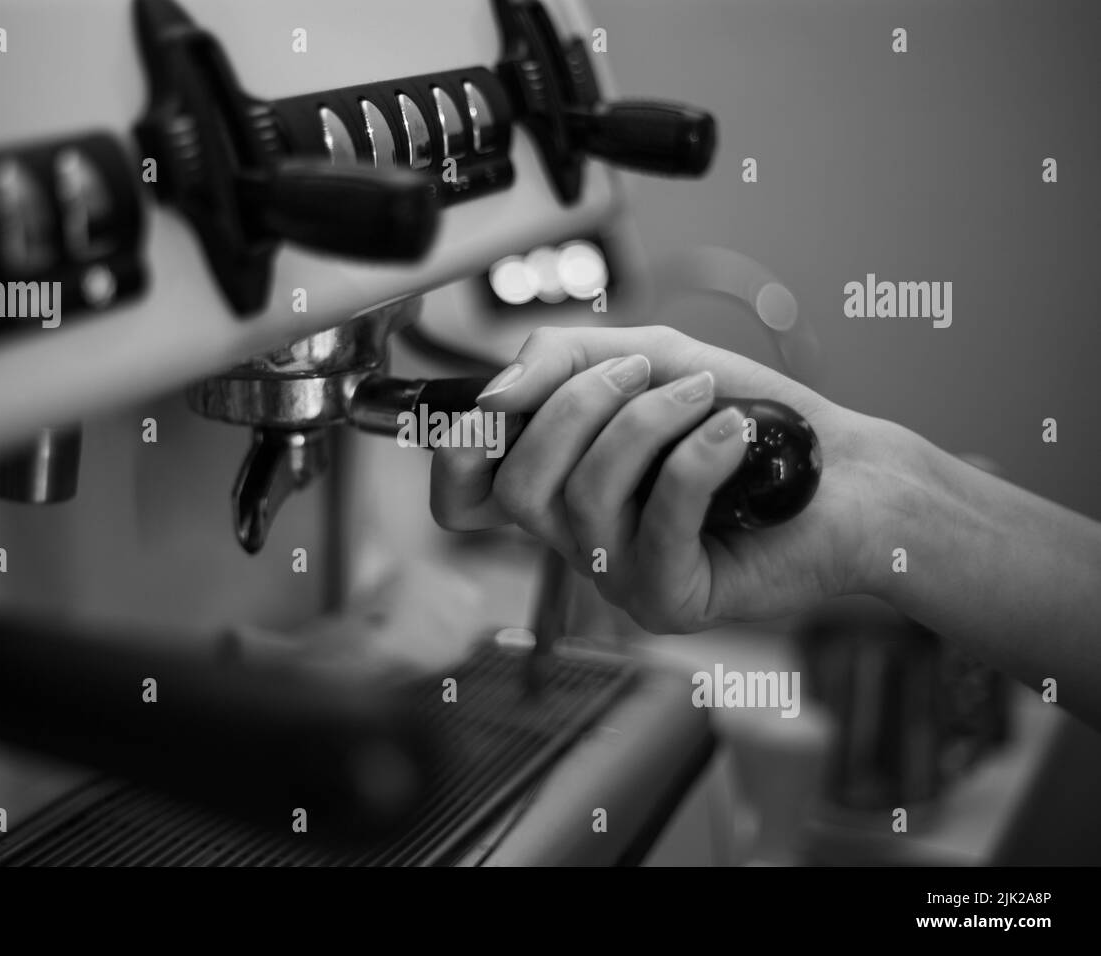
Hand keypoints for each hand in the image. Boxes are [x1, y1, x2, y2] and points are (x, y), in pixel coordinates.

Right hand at [430, 325, 903, 632]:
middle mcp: (574, 540)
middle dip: (576, 408)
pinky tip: (733, 431)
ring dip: (647, 422)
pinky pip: (660, 522)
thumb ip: (561, 360)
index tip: (505, 402)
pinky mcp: (673, 599)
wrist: (845, 467)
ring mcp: (619, 576)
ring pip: (586, 496)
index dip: (457, 453)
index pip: (462, 498)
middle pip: (517, 487)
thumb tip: (496, 391)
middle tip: (641, 373)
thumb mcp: (643, 358)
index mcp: (556, 488)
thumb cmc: (743, 413)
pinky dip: (696, 457)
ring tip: (704, 395)